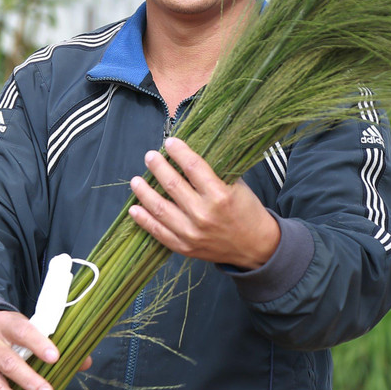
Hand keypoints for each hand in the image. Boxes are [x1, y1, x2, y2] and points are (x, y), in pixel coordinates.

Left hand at [128, 137, 280, 267]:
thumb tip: (189, 154)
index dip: (179, 151)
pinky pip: (159, 232)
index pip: (193, 167)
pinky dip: (144, 221)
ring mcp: (192, 233)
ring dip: (144, 193)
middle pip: (172, 185)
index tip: (170, 142)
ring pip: (160, 209)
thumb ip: (215, 172)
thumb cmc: (247, 212)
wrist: (255, 247)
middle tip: (150, 156)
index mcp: (220, 196)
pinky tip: (134, 209)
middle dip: (158, 167)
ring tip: (136, 180)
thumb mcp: (238, 187)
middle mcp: (203, 215)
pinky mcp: (185, 247)